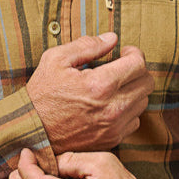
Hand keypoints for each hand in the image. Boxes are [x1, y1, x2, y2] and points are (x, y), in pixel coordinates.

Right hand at [26, 32, 152, 154]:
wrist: (30, 131)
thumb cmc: (41, 93)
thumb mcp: (56, 59)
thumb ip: (87, 45)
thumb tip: (112, 38)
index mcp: (100, 85)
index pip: (138, 63)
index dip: (134, 53)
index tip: (124, 52)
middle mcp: (112, 108)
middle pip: (147, 83)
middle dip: (137, 70)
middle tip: (122, 67)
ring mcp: (114, 126)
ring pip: (143, 102)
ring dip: (133, 90)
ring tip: (114, 86)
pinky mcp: (112, 140)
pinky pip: (134, 121)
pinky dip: (128, 110)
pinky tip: (111, 104)